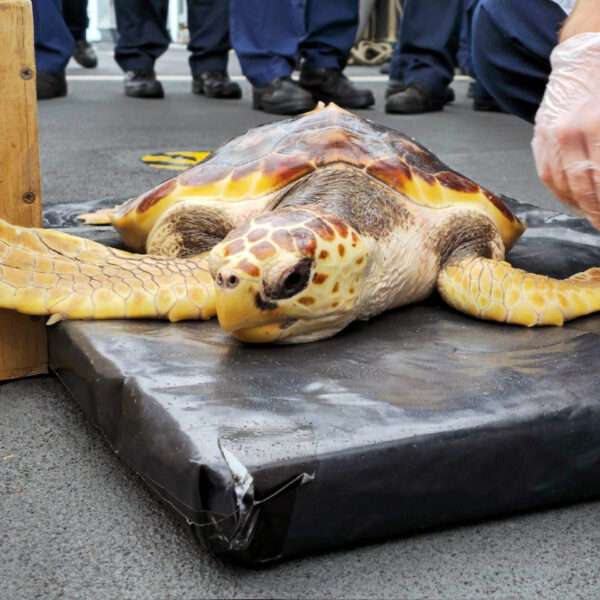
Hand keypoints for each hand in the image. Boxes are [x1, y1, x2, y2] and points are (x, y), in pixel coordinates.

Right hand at [532, 33, 599, 228]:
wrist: (583, 56)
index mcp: (595, 124)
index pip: (598, 178)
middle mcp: (568, 133)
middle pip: (581, 186)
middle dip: (594, 210)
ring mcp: (549, 137)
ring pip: (560, 184)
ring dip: (578, 205)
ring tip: (592, 216)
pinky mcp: (539, 138)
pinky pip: (547, 174)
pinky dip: (561, 192)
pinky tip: (574, 200)